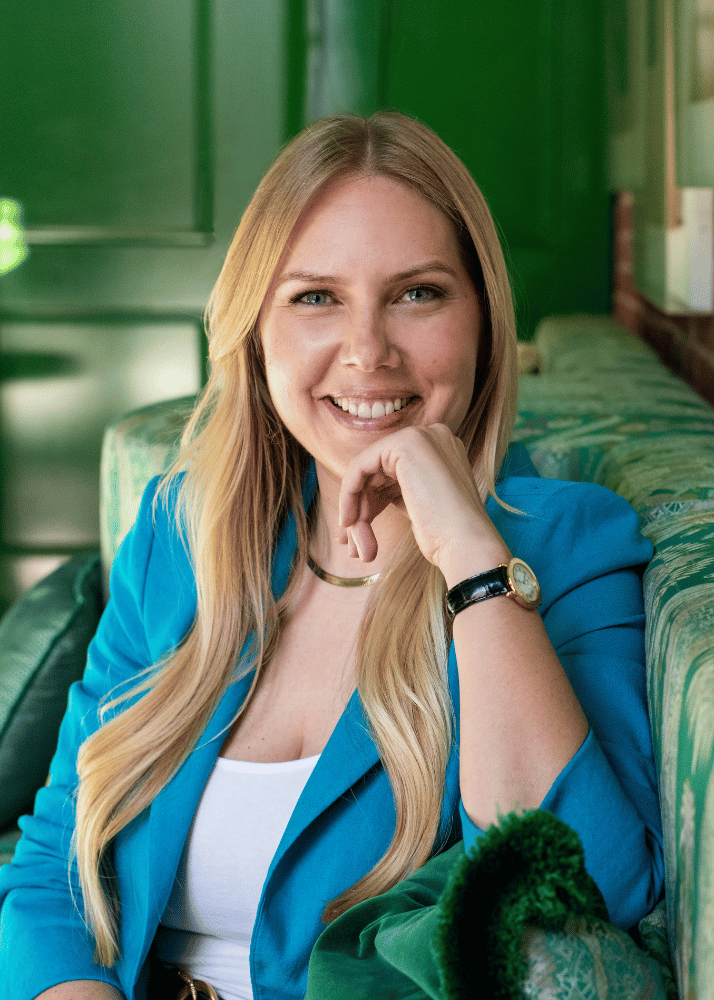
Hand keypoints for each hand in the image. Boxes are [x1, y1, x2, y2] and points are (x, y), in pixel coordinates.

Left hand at [337, 424, 507, 577]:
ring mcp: (420, 436)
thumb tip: (361, 501)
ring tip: (352, 547)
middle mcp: (432, 436)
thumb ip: (397, 492)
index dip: (372, 502)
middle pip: (377, 471)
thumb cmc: (446, 536)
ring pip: (366, 472)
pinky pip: (360, 467)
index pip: (392, 472)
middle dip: (361, 508)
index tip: (359, 534)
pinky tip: (349, 522)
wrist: (466, 544)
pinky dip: (349, 494)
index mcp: (440, 450)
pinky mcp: (405, 444)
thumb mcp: (419, 506)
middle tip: (349, 545)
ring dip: (356, 510)